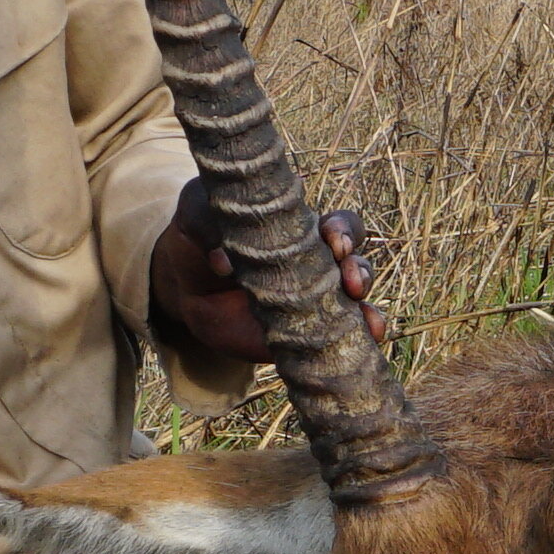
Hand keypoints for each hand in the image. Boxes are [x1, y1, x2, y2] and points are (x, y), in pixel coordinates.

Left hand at [150, 197, 376, 376]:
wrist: (186, 287)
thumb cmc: (199, 238)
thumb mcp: (197, 217)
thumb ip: (211, 226)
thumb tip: (222, 259)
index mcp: (300, 230)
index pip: (337, 225)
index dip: (342, 231)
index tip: (332, 241)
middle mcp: (316, 262)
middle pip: (355, 262)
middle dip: (359, 269)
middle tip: (350, 280)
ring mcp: (315, 299)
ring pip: (354, 298)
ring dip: (364, 304)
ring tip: (361, 313)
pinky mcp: (304, 333)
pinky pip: (340, 334)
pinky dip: (361, 333)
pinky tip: (367, 335)